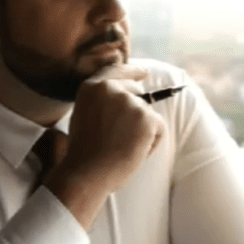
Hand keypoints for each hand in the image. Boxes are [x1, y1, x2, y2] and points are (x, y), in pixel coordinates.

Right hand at [43, 64, 165, 228]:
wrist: (87, 173)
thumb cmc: (84, 153)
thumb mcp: (84, 116)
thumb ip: (102, 102)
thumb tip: (129, 96)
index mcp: (92, 87)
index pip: (116, 70)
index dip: (132, 71)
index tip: (144, 73)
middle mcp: (111, 89)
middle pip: (136, 91)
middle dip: (138, 110)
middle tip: (127, 135)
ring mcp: (130, 102)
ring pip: (147, 114)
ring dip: (141, 133)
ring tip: (121, 149)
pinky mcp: (147, 118)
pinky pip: (158, 129)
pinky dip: (151, 144)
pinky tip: (133, 153)